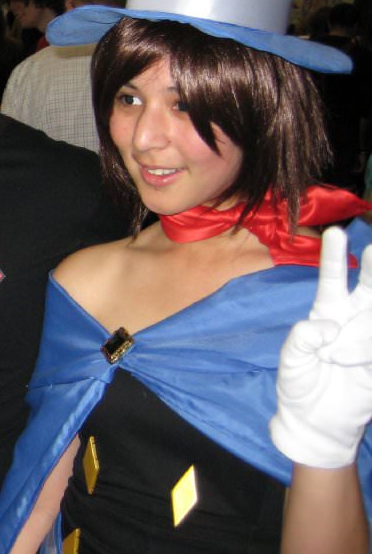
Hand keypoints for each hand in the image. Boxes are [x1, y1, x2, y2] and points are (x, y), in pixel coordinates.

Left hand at [269, 227, 371, 467]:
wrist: (315, 422)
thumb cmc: (298, 384)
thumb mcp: (291, 361)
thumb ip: (302, 339)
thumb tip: (328, 324)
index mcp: (327, 313)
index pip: (333, 279)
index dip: (334, 257)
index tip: (335, 232)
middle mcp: (354, 320)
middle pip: (369, 287)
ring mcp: (371, 338)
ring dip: (363, 327)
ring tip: (342, 344)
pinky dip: (366, 350)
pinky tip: (356, 360)